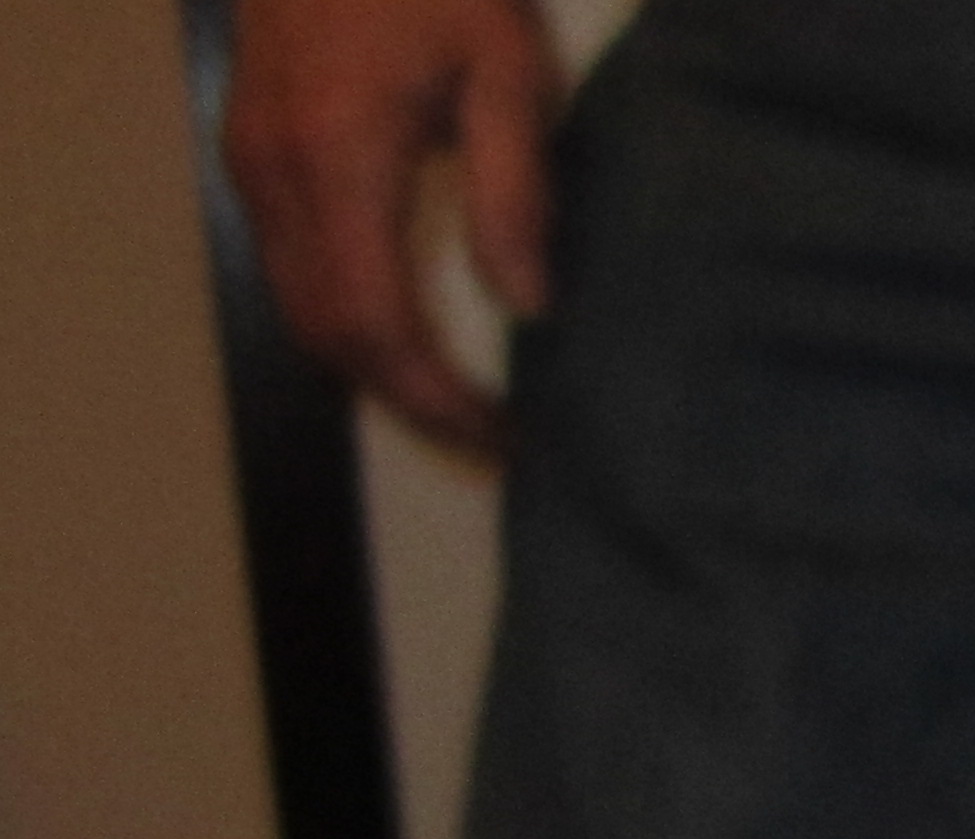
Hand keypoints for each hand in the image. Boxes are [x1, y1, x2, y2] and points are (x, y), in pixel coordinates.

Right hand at [223, 0, 561, 449]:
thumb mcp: (508, 70)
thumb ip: (514, 191)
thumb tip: (527, 304)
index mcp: (340, 161)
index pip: (377, 326)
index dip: (436, 400)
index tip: (503, 434)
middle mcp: (276, 175)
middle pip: (328, 337)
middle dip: (406, 402)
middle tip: (490, 436)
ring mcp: (252, 164)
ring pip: (298, 310)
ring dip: (371, 371)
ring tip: (456, 402)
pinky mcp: (250, 151)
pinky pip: (288, 268)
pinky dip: (343, 320)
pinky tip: (406, 334)